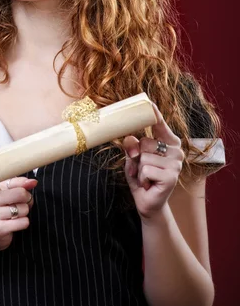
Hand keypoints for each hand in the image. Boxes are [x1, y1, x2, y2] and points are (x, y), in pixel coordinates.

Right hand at [0, 155, 37, 252]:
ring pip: (23, 208)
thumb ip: (18, 184)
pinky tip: (14, 223)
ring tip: (14, 214)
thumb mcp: (5, 193)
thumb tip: (33, 182)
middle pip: (19, 193)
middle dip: (26, 198)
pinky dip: (23, 222)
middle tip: (19, 201)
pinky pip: (23, 221)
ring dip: (24, 211)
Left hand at [122, 103, 183, 220]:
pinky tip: (149, 184)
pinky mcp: (171, 177)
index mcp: (169, 142)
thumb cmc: (142, 177)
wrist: (148, 203)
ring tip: (146, 177)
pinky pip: (145, 169)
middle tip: (142, 168)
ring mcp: (176, 164)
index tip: (149, 102)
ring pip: (143, 157)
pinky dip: (141, 178)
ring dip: (138, 169)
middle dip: (137, 156)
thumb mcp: (133, 158)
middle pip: (145, 142)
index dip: (153, 114)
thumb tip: (129, 138)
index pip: (159, 124)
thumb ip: (131, 146)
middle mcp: (176, 151)